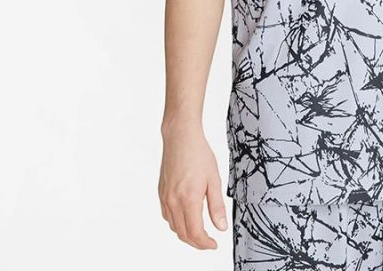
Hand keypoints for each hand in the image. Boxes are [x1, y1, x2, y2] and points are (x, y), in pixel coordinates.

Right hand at [158, 123, 229, 249]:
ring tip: (200, 231)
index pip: (195, 232)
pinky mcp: (161, 193)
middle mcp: (173, 201)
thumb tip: (221, 227)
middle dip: (196, 242)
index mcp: (188, 199)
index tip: (214, 244)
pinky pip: (167, 216)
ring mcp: (165, 197)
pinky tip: (186, 217)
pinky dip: (177, 223)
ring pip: (174, 227)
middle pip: (183, 233)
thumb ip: (217, 206)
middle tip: (209, 242)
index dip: (205, 244)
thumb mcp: (214, 179)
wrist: (180, 137)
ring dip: (186, 233)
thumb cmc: (198, 154)